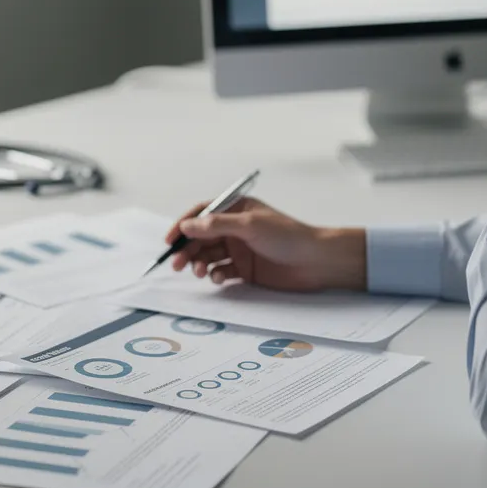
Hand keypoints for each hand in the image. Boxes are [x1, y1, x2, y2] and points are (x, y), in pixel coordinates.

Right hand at [163, 197, 365, 291]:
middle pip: (201, 237)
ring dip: (199, 263)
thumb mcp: (250, 226)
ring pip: (209, 255)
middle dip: (188, 249)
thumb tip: (187, 226)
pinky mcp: (246, 269)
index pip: (202, 213)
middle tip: (177, 263)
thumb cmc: (287, 236)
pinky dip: (216, 275)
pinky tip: (219, 278)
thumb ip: (216, 225)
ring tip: (199, 272)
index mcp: (237, 209)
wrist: (316, 262)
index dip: (184, 225)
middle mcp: (236, 228)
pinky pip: (222, 271)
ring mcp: (240, 249)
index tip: (170, 240)